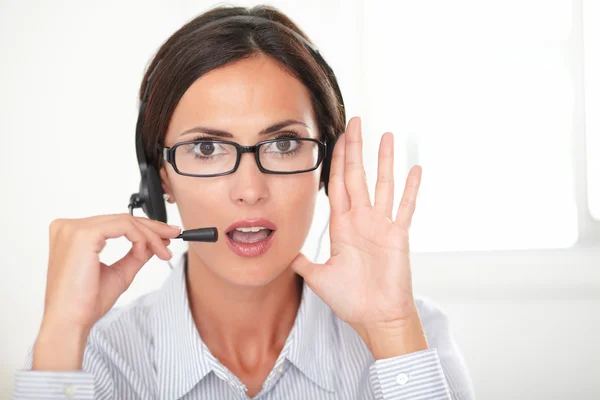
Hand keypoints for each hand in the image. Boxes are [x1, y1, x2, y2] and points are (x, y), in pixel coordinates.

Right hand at [34, 214, 179, 368]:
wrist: (71, 321)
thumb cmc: (86, 302)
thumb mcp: (120, 272)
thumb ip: (135, 254)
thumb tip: (155, 242)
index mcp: (72, 234)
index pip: (115, 223)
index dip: (144, 229)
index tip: (165, 237)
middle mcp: (69, 227)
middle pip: (121, 219)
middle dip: (152, 229)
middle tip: (173, 237)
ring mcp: (74, 229)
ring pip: (126, 221)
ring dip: (150, 236)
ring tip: (163, 252)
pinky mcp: (83, 234)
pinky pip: (124, 226)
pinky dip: (140, 238)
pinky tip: (143, 253)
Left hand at [291, 117, 426, 358]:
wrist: (375, 318)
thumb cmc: (351, 300)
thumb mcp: (318, 277)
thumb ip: (302, 261)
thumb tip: (285, 252)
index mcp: (343, 225)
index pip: (337, 185)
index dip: (336, 162)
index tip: (336, 139)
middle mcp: (362, 220)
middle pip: (357, 176)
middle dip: (355, 149)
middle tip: (355, 122)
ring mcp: (382, 225)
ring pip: (383, 184)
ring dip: (385, 160)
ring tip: (387, 135)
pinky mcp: (398, 236)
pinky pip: (406, 208)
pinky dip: (412, 189)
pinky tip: (416, 168)